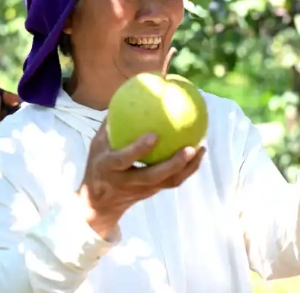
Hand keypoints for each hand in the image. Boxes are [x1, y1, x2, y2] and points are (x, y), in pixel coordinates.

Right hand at [78, 121, 205, 238]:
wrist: (100, 203)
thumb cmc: (99, 164)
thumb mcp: (97, 145)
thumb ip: (110, 123)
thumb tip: (126, 94)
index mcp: (109, 168)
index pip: (123, 160)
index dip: (138, 149)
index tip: (154, 135)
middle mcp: (127, 181)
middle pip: (152, 177)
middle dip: (173, 164)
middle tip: (190, 148)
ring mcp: (142, 189)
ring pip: (168, 182)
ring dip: (187, 168)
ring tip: (201, 148)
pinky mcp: (154, 192)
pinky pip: (174, 181)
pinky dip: (189, 168)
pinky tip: (199, 153)